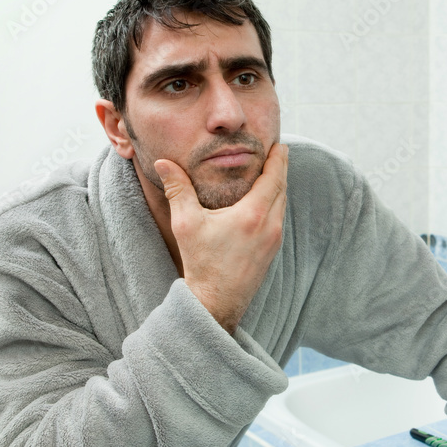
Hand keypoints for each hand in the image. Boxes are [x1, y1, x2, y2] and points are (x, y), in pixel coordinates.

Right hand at [154, 143, 288, 333]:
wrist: (216, 301)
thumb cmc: (201, 263)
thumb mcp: (186, 223)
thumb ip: (178, 189)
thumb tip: (163, 162)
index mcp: (254, 214)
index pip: (274, 177)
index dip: (279, 158)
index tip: (280, 144)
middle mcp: (271, 225)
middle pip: (282, 188)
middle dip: (281, 169)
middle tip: (278, 152)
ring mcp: (275, 239)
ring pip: (283, 204)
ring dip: (279, 186)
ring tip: (271, 172)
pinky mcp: (273, 250)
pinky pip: (280, 218)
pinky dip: (276, 203)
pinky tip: (265, 201)